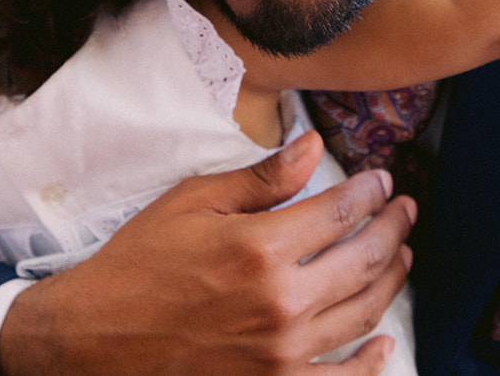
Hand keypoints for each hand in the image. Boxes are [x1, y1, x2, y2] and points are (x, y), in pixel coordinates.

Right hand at [0, 131, 416, 374]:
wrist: (95, 337)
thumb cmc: (139, 264)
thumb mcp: (193, 203)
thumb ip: (261, 179)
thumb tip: (313, 146)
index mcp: (260, 248)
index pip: (341, 213)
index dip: (370, 193)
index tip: (380, 182)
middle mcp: (281, 302)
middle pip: (364, 260)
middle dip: (392, 229)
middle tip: (403, 211)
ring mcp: (281, 352)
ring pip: (362, 313)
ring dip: (390, 281)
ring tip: (400, 256)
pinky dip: (371, 362)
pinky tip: (384, 342)